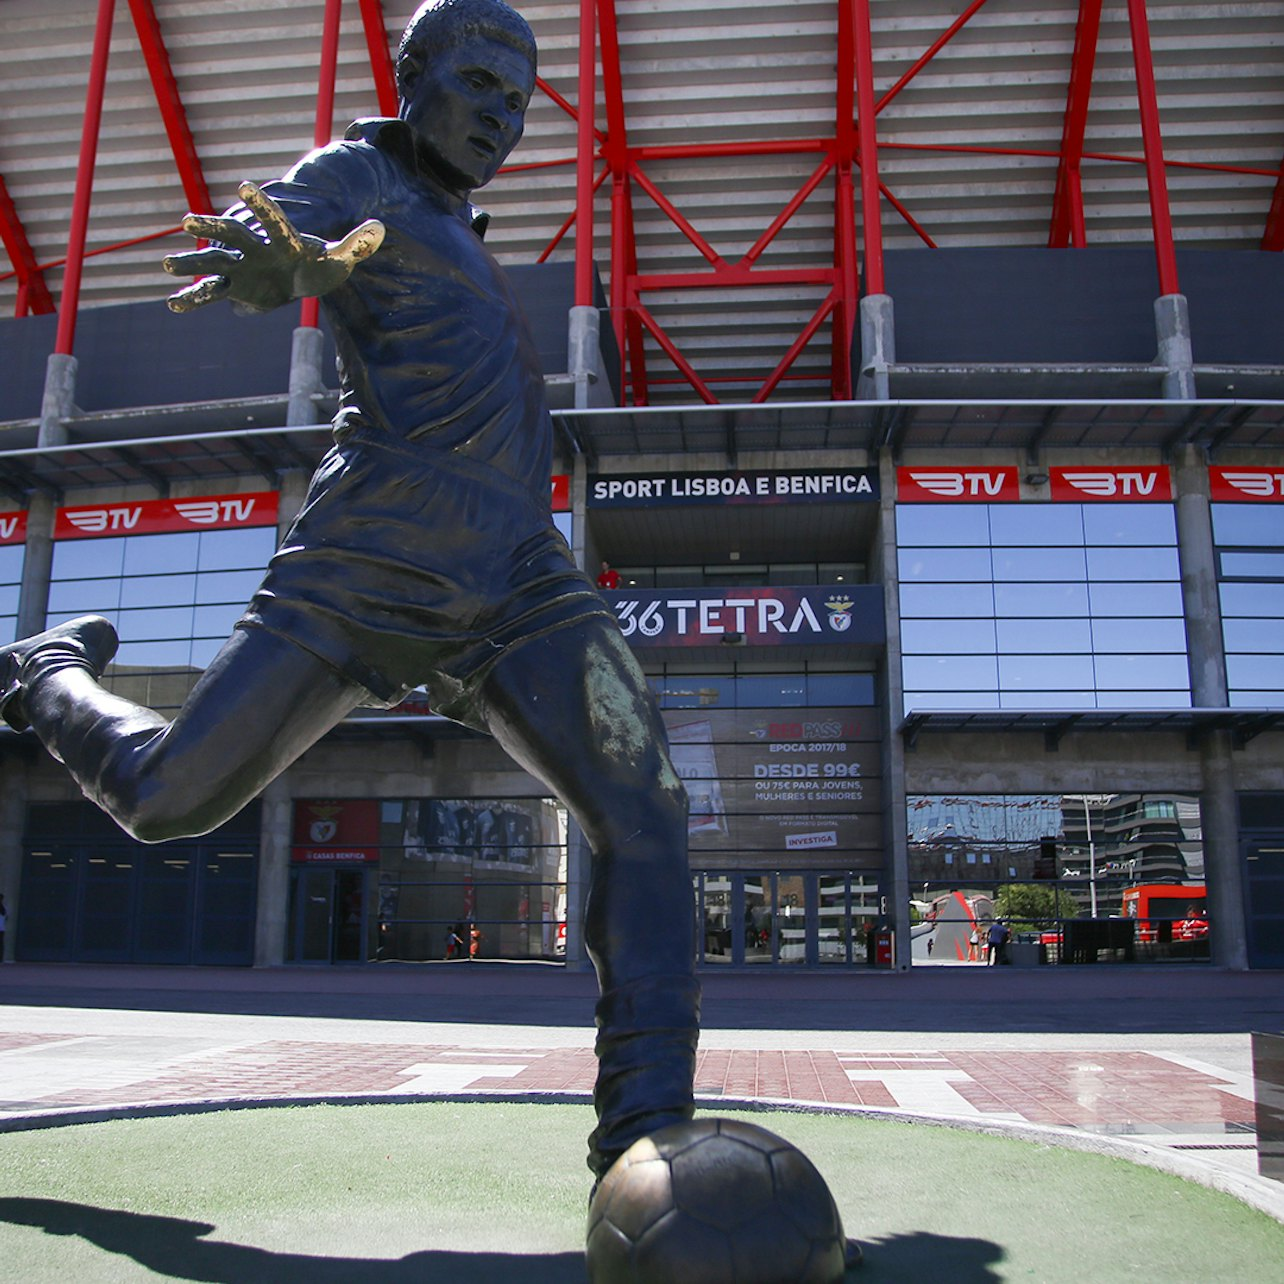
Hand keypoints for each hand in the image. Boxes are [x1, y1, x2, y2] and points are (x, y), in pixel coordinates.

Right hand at [163, 181, 383, 313]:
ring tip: (167, 265)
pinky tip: (173, 305)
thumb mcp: (339, 259)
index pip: (273, 220)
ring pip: (213, 263)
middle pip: (231, 235)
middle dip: (211, 229)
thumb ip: (356, 245)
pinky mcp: (234, 286)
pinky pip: (211, 293)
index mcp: (282, 239)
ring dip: (192, 264)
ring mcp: (241, 267)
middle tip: (187, 222)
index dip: (262, 206)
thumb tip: (379, 227)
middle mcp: (256, 248)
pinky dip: (193, 299)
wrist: (299, 279)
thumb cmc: (318, 264)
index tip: (246, 187)